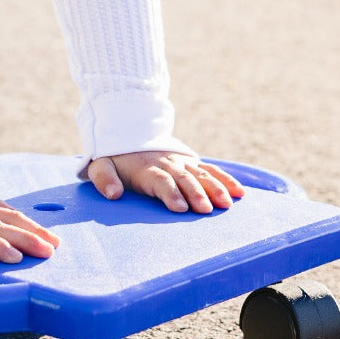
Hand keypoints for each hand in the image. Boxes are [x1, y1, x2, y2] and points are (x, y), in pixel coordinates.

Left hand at [88, 151, 244, 213]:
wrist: (127, 129)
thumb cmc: (113, 157)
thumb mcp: (100, 164)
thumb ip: (104, 179)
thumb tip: (113, 194)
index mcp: (145, 168)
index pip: (160, 181)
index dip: (170, 193)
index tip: (180, 207)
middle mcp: (167, 164)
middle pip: (184, 179)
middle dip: (196, 193)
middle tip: (206, 209)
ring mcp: (181, 162)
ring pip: (201, 174)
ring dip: (215, 187)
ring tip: (227, 203)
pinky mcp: (191, 162)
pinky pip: (211, 170)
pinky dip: (225, 179)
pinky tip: (239, 192)